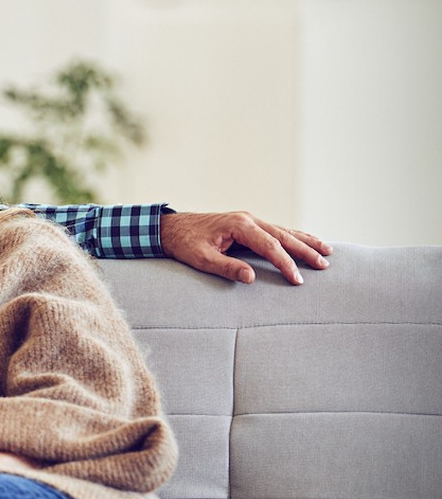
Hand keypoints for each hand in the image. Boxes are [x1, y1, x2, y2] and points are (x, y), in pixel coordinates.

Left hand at [160, 211, 330, 284]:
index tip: (297, 279)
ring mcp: (249, 220)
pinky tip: (305, 241)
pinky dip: (293, 236)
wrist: (171, 228)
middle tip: (324, 265)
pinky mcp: (247, 225)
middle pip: (283, 235)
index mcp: (239, 225)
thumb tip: (251, 278)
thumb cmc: (184, 244)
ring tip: (327, 251)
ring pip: (283, 230)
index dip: (285, 263)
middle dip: (305, 250)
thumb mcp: (201, 258)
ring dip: (305, 241)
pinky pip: (275, 231)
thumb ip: (226, 267)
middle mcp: (248, 219)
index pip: (269, 246)